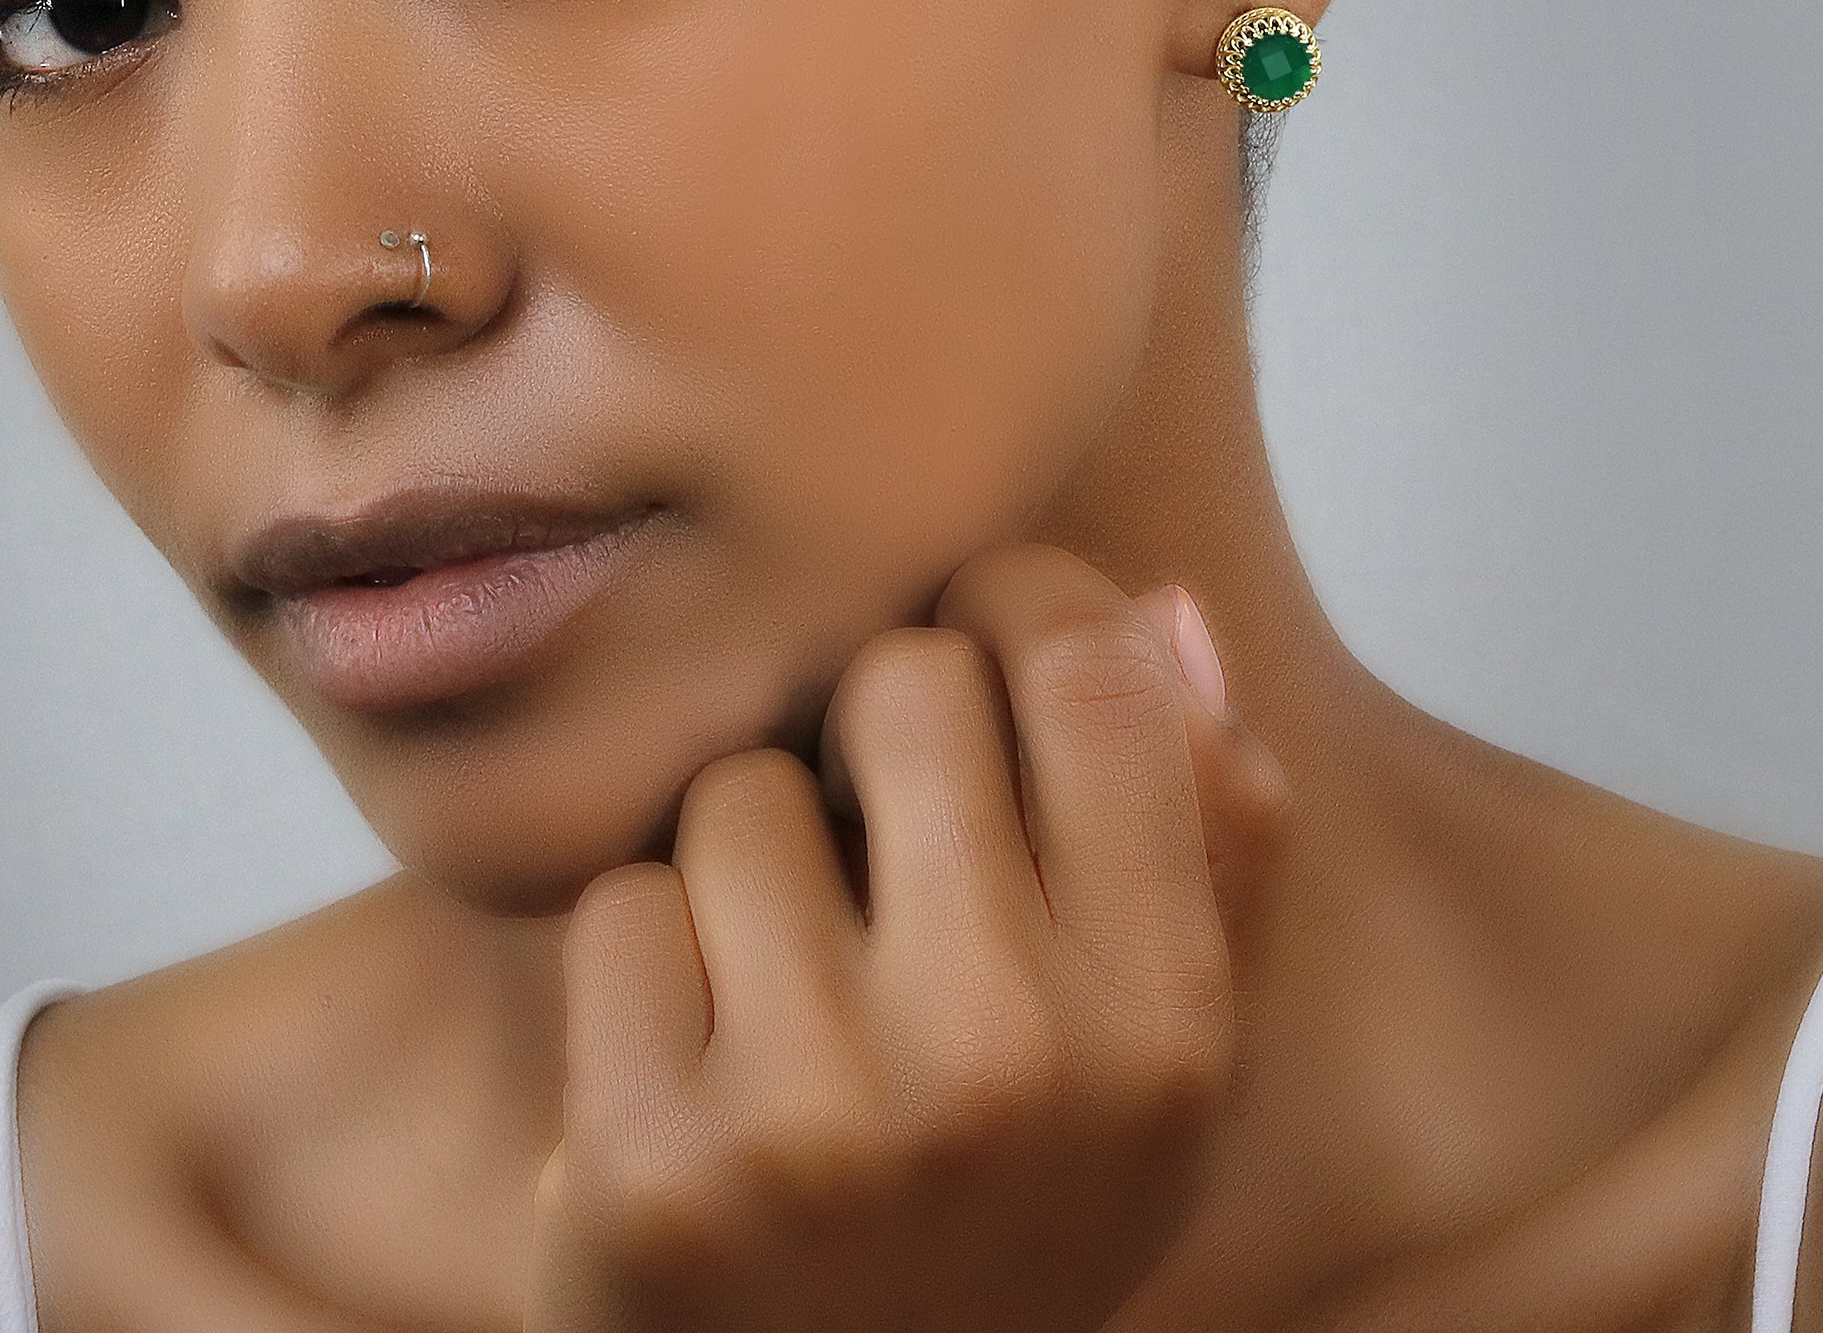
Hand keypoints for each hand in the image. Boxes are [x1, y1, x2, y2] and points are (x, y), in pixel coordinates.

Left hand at [526, 544, 1290, 1332]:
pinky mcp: (653, 1169)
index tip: (974, 643)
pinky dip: (640, 966)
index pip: (1088, 670)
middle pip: (900, 686)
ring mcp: (821, 1121)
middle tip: (868, 837)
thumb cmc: (996, 1214)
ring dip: (740, 862)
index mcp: (1161, 1019)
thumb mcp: (1158, 1063)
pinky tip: (688, 1064)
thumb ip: (1204, 844)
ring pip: (738, 795)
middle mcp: (1010, 1063)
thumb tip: (1163, 613)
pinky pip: (618, 911)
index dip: (1011, 608)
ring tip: (779, 985)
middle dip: (866, 736)